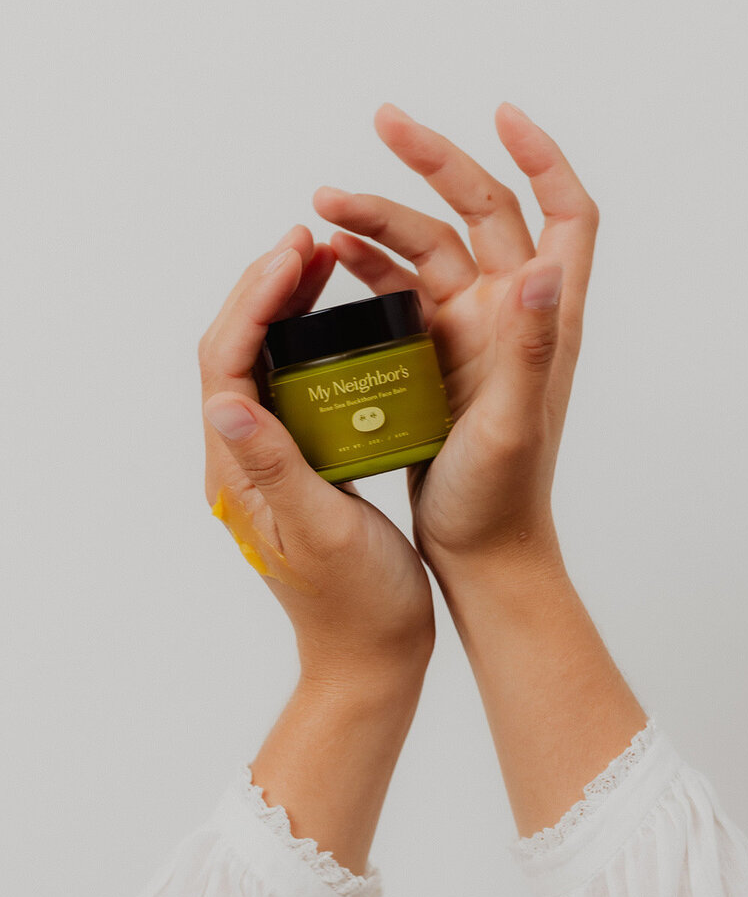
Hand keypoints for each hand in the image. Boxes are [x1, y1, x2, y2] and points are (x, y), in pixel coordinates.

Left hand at [197, 224, 434, 683]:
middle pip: (233, 354)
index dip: (255, 302)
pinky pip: (289, 390)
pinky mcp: (297, 467)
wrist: (374, 654)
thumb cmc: (359, 605)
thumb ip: (275, 469)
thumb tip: (223, 405)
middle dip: (264, 291)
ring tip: (323, 265)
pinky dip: (308, 347)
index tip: (296, 254)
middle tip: (307, 242)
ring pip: (261, 367)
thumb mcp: (322, 533)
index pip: (225, 366)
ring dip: (283, 311)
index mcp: (239, 475)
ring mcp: (268, 464)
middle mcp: (242, 463)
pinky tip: (340, 328)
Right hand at [313, 102, 598, 581]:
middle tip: (383, 122)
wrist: (477, 548)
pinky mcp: (433, 354)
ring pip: (427, 248)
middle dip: (434, 163)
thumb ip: (534, 348)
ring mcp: (469, 331)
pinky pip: (399, 291)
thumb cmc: (502, 496)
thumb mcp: (515, 424)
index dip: (543, 158)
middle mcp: (510, 314)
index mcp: (544, 320)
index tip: (502, 115)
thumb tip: (548, 268)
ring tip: (324, 202)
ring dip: (381, 217)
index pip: (565, 216)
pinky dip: (367, 266)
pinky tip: (330, 256)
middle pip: (481, 213)